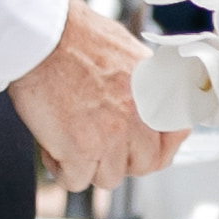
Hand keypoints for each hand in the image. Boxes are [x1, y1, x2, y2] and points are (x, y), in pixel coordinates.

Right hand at [12, 0, 179, 191]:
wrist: (42, 38)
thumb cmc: (76, 37)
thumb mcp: (129, 52)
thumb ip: (143, 82)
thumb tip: (147, 101)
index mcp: (153, 93)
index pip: (176, 136)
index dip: (160, 147)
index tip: (145, 147)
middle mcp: (137, 117)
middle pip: (143, 165)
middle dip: (122, 160)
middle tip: (101, 147)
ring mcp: (111, 137)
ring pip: (109, 178)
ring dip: (90, 166)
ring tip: (72, 143)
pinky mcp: (80, 150)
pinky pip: (76, 182)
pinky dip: (62, 170)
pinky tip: (55, 148)